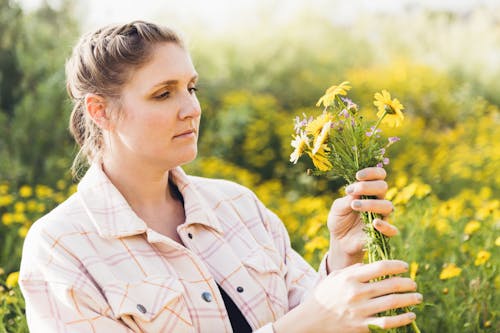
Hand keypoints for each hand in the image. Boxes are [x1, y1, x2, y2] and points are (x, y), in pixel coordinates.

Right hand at [273, 260, 420, 332]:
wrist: (311, 320)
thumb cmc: (324, 295)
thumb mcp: (335, 277)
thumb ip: (353, 271)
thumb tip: (372, 266)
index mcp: (350, 278)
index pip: (380, 267)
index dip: (396, 265)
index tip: (405, 266)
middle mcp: (356, 293)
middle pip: (390, 285)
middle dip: (406, 283)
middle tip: (414, 283)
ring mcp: (360, 310)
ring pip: (392, 303)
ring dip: (409, 299)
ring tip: (417, 297)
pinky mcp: (361, 326)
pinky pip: (387, 322)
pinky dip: (402, 319)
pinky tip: (410, 315)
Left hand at [327, 167, 397, 269]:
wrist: (339, 241)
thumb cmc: (339, 220)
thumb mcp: (338, 208)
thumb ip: (347, 199)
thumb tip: (356, 190)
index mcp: (368, 191)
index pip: (378, 175)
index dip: (371, 172)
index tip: (358, 175)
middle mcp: (378, 201)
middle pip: (383, 187)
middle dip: (367, 186)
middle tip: (351, 191)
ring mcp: (382, 216)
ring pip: (387, 206)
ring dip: (371, 204)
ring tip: (354, 206)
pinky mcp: (382, 233)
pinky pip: (391, 229)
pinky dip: (385, 225)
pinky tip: (374, 223)